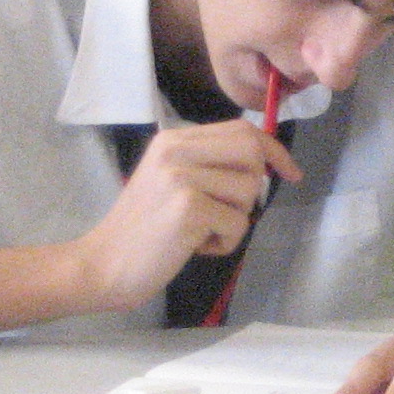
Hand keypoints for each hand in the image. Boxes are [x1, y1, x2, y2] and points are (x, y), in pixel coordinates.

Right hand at [73, 120, 300, 312]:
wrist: (102, 263)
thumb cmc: (144, 230)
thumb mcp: (170, 181)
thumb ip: (209, 165)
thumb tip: (265, 162)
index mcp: (173, 139)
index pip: (241, 129)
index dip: (273, 150)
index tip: (291, 173)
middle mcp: (176, 150)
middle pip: (251, 151)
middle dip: (256, 185)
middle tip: (232, 211)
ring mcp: (181, 177)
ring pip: (249, 191)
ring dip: (234, 221)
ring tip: (200, 232)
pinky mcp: (188, 208)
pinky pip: (238, 224)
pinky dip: (225, 243)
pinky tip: (194, 247)